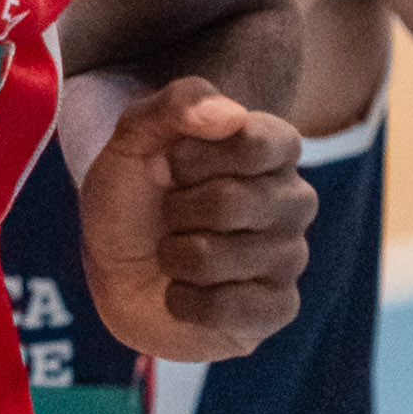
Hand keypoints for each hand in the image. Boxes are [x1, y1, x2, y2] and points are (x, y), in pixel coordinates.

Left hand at [77, 81, 311, 359]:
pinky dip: (184, 301)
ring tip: (174, 253)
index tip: (166, 166)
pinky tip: (182, 292)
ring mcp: (291, 256)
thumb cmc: (135, 196)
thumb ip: (175, 104)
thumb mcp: (135, 138)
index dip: (190, 159)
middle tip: (169, 215)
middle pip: (231, 202)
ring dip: (173, 257)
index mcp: (275, 146)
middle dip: (175, 211)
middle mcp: (296, 199)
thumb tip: (230, 115)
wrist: (117, 267)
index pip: (252, 142)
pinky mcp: (278, 308)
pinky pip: (229, 308)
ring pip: (219, 259)